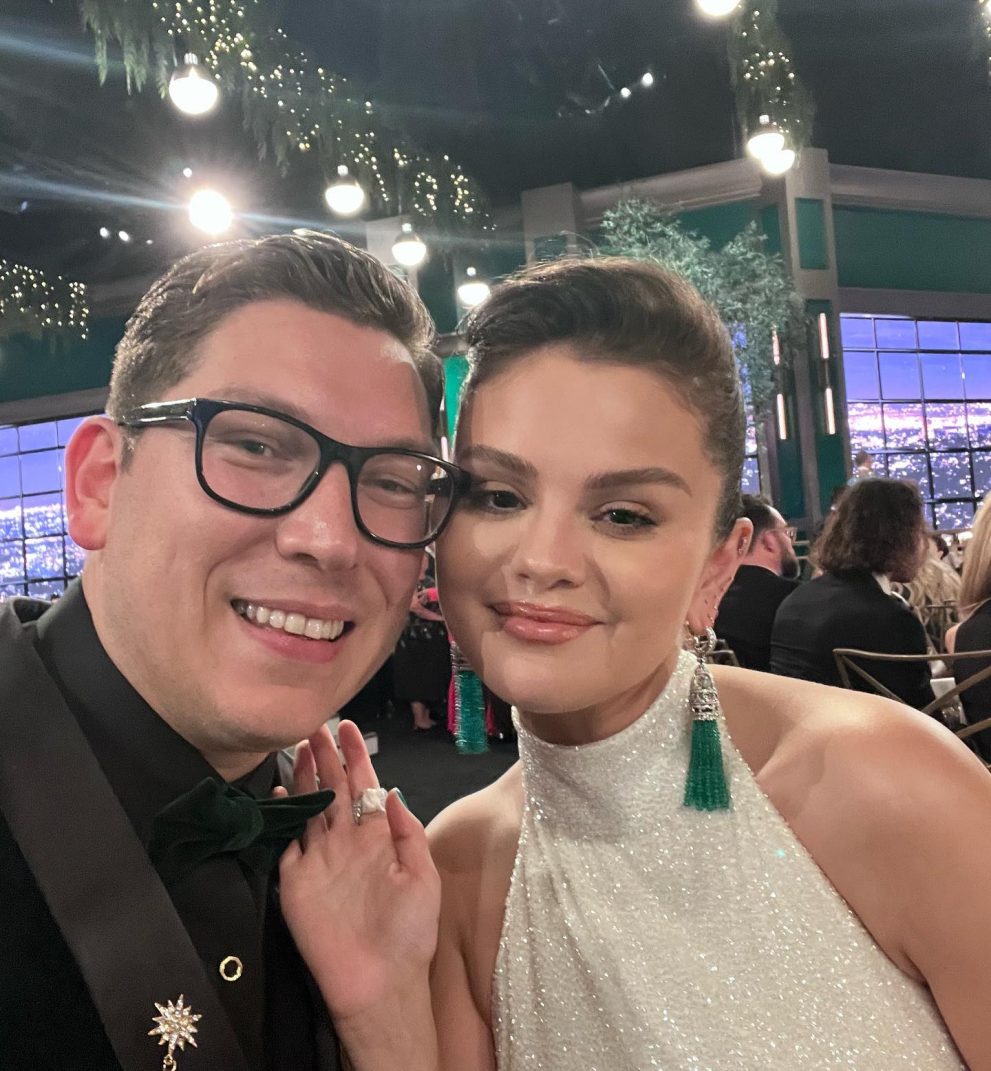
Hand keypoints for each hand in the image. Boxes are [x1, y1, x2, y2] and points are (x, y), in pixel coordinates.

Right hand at [278, 722, 440, 1023]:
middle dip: (325, 754)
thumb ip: (408, 833)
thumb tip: (390, 791)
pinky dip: (281, 813)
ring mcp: (319, 859)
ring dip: (304, 774)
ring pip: (309, 805)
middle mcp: (346, 841)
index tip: (348, 726)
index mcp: (378, 837)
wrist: (379, 981)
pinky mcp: (295, 880)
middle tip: (314, 722)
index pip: (364, 784)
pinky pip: (285, 840)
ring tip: (298, 743)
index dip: (356, 755)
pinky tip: (279, 789)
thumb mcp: (423, 877)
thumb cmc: (409, 932)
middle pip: (333, 787)